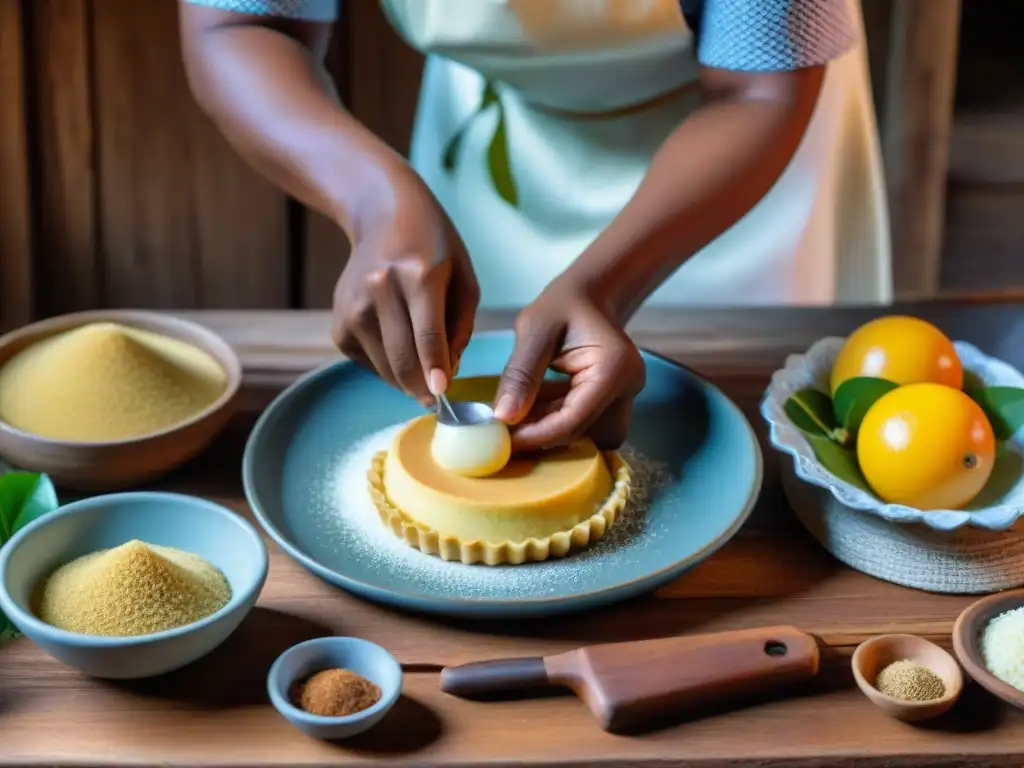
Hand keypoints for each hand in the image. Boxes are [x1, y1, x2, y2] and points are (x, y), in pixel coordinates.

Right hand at [331, 168, 478, 402]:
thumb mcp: (463, 277)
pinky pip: (367, 362)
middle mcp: (380, 290)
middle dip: (422, 387)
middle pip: (403, 359)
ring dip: (407, 380)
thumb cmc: (434, 247)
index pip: (428, 336)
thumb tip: (448, 370)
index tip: (443, 393)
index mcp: (419, 275)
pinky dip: (386, 366)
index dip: (436, 371)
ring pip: (384, 367)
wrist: (381, 214)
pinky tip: (397, 344)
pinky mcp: (339, 323)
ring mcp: (354, 307)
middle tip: (436, 397)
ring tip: (422, 367)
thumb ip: (461, 326)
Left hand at [493, 280, 645, 451]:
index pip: (574, 420)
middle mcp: (627, 389)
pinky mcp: (614, 403)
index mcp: (613, 369)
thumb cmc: (563, 304)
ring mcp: (625, 398)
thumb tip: (503, 417)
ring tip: (520, 415)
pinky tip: (534, 408)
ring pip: (587, 435)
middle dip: (544, 436)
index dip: (536, 436)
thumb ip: (520, 373)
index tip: (503, 439)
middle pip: (585, 435)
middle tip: (508, 431)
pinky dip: (558, 421)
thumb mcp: (534, 329)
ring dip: (551, 429)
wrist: (590, 296)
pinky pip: (586, 425)